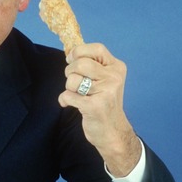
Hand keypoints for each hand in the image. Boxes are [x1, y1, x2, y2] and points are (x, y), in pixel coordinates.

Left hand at [59, 43, 140, 176]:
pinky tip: (70, 104)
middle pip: (80, 63)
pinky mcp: (95, 107)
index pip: (97, 48)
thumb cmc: (104, 103)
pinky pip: (68, 96)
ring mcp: (106, 92)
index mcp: (116, 68)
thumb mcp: (104, 80)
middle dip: (70, 72)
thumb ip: (91, 65)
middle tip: (74, 82)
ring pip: (72, 80)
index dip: (79, 51)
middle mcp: (114, 78)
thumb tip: (70, 51)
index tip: (71, 59)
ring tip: (77, 95)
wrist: (112, 132)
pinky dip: (64, 100)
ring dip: (68, 88)